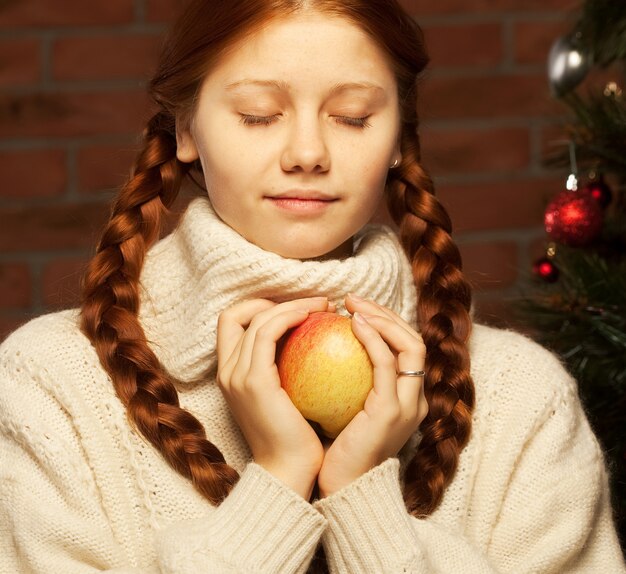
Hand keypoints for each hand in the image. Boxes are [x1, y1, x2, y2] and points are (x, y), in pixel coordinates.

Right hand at [216, 297, 331, 498]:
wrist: (288, 471)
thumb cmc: (297, 436)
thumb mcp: (287, 397)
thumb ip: (287, 369)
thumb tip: (313, 339)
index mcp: (230, 374)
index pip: (233, 323)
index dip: (260, 308)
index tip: (298, 311)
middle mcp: (227, 371)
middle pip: (239, 314)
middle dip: (277, 300)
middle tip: (317, 304)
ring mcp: (236, 375)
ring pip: (257, 318)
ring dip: (292, 304)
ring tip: (324, 305)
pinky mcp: (253, 380)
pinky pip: (269, 331)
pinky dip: (291, 316)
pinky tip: (315, 316)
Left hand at [317, 294, 427, 496]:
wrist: (338, 487)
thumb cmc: (333, 447)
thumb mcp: (344, 406)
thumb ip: (346, 380)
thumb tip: (321, 346)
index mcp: (406, 397)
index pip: (405, 347)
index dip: (385, 322)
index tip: (352, 309)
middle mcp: (415, 398)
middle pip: (414, 339)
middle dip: (386, 312)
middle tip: (352, 299)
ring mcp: (408, 405)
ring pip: (411, 345)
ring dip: (383, 318)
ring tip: (354, 305)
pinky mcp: (391, 411)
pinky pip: (387, 364)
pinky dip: (374, 339)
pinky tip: (353, 324)